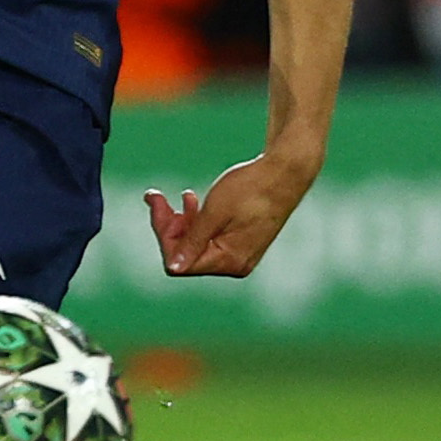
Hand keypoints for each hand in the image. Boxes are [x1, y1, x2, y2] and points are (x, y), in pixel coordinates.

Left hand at [145, 153, 315, 279]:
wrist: (284, 172)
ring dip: (182, 221)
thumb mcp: (215, 212)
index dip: (163, 234)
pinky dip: (197, 221)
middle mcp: (234, 264)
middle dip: (169, 225)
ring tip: (184, 196)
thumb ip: (192, 241)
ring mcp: (238, 255)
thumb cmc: (251, 188)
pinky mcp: (240, 242)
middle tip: (157, 195)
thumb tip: (172, 268)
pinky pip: (209, 238)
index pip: (180, 262)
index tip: (155, 202)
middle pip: (186, 254)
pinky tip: (193, 201)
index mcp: (229, 261)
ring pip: (196, 245)